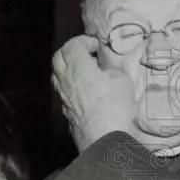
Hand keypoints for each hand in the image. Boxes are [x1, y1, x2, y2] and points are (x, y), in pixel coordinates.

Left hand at [51, 35, 136, 151]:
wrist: (103, 138)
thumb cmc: (114, 105)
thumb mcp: (122, 79)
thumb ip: (110, 70)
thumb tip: (105, 71)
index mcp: (77, 66)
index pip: (72, 45)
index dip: (84, 41)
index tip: (96, 45)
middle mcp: (64, 79)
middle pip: (59, 58)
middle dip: (71, 51)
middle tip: (86, 54)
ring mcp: (62, 97)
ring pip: (58, 75)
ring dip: (69, 69)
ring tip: (85, 72)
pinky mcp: (65, 112)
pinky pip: (64, 91)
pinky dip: (71, 85)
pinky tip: (85, 91)